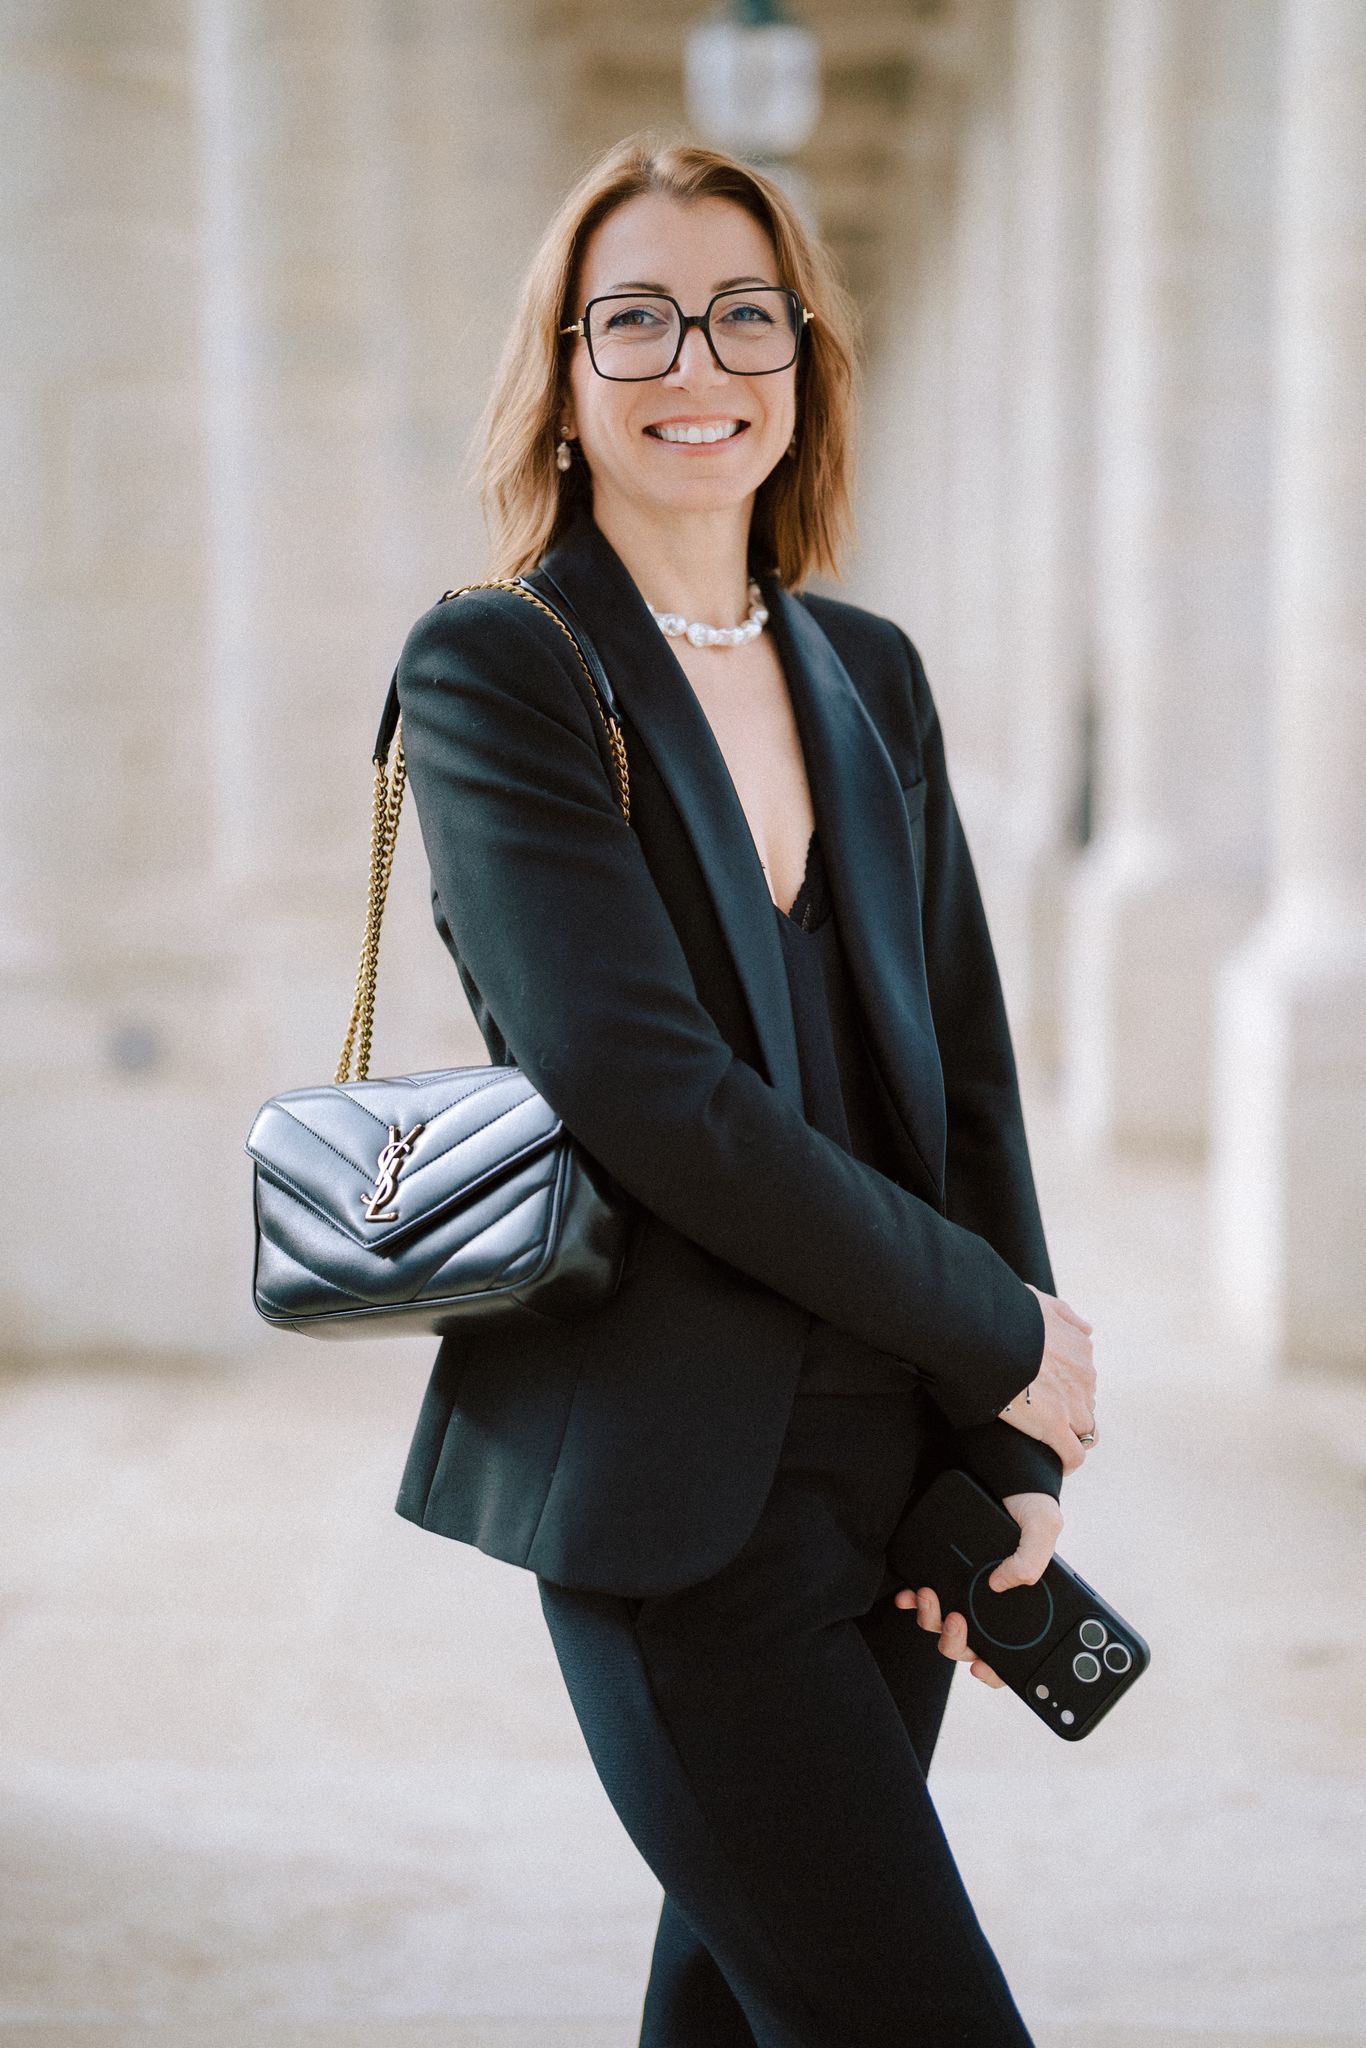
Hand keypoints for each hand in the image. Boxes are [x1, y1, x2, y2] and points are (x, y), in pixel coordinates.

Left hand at [893, 1489, 1063, 1685]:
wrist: (998, 1467)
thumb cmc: (1028, 1501)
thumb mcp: (1044, 1524)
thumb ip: (1032, 1557)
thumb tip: (1002, 1583)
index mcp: (1020, 1600)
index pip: (1012, 1652)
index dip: (997, 1670)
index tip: (981, 1668)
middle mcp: (990, 1599)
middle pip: (970, 1644)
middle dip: (956, 1642)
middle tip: (955, 1620)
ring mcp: (964, 1587)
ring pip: (942, 1625)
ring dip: (931, 1620)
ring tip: (929, 1596)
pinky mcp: (943, 1569)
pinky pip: (924, 1597)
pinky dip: (913, 1600)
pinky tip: (910, 1592)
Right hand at [997, 1285, 1097, 1474]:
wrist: (987, 1333)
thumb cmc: (1004, 1316)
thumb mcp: (1041, 1304)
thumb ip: (1065, 1316)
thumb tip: (1086, 1329)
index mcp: (1080, 1348)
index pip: (1083, 1377)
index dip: (1067, 1387)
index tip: (1048, 1393)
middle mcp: (1083, 1376)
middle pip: (1085, 1402)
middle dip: (1068, 1410)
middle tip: (1039, 1414)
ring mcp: (1072, 1402)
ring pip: (1085, 1429)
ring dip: (1070, 1437)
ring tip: (1049, 1443)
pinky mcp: (1055, 1426)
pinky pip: (1073, 1454)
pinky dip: (1068, 1462)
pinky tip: (1057, 1466)